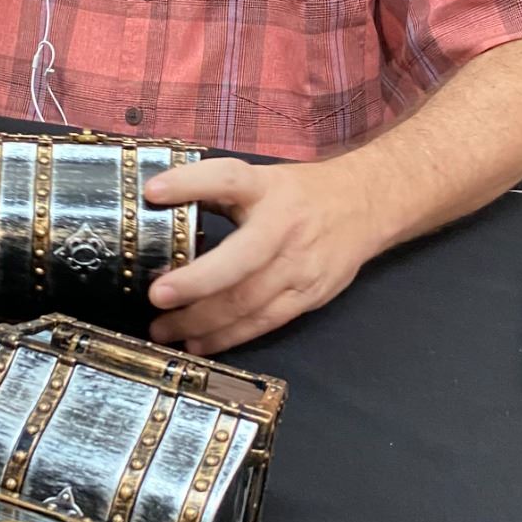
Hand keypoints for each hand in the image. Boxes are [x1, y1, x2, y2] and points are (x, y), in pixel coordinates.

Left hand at [145, 154, 380, 354]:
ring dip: (201, 320)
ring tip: (164, 329)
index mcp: (267, 188)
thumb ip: (219, 194)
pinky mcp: (309, 296)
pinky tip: (199, 342)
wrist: (367, 206)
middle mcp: (284, 227)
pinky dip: (228, 336)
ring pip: (248, 301)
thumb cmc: (301, 195)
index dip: (190, 184)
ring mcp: (299, 266)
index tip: (154, 192)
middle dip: (196, 282)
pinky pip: (264, 322)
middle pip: (240, 260)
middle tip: (156, 295)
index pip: (228, 179)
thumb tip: (160, 209)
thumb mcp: (264, 180)